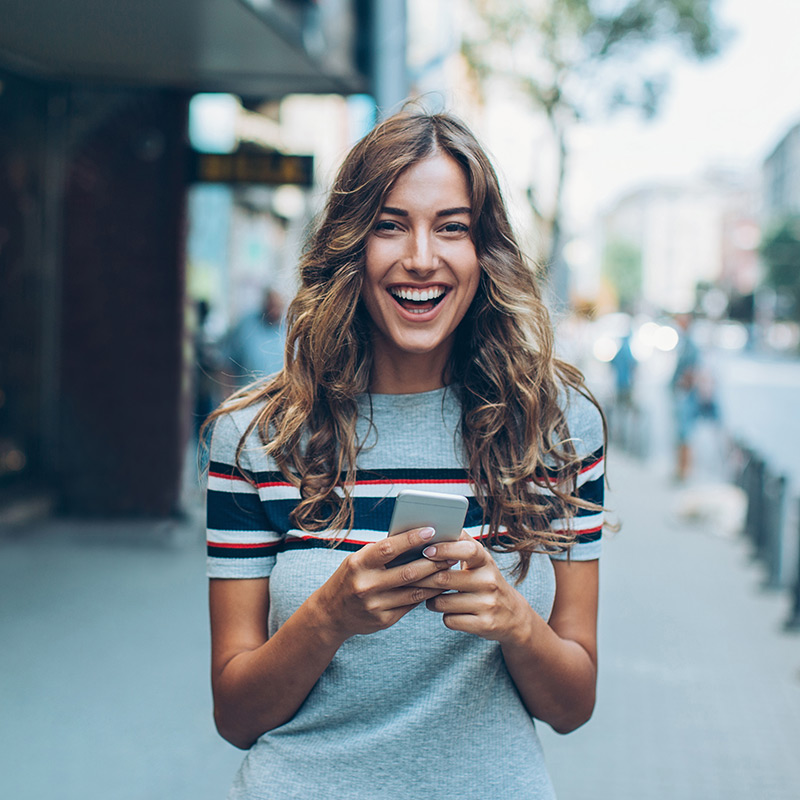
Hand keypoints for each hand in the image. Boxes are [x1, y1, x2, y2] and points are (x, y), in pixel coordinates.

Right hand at [310, 527, 457, 639]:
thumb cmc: (351, 578)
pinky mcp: (383, 620)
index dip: (411, 539)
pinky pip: (411, 605)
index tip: (431, 530)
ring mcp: (375, 605)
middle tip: (452, 551)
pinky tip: (438, 585)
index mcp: (358, 564)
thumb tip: (416, 539)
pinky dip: (427, 594)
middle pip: (408, 572)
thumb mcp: (358, 560)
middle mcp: (366, 585)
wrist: (330, 614)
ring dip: (435, 579)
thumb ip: (382, 553)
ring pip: (414, 591)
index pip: (388, 548)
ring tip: (450, 567)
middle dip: (433, 562)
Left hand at [412, 532, 531, 643]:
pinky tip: (449, 611)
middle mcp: (489, 581)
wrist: (513, 616)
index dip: (445, 549)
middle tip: (410, 577)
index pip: (467, 550)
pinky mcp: (484, 625)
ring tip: (431, 596)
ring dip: (430, 600)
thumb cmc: (486, 581)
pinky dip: (444, 616)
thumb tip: (439, 523)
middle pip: (445, 579)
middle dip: (423, 578)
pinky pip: (449, 620)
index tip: (426, 550)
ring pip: (443, 602)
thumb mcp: (481, 561)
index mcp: (486, 561)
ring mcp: (488, 604)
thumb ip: (461, 544)